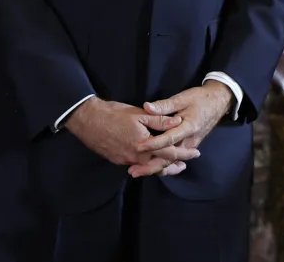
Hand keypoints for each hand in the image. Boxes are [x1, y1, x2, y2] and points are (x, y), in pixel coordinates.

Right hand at [63, 99, 199, 172]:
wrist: (88, 120)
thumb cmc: (114, 114)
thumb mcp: (140, 114)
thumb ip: (160, 120)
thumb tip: (178, 123)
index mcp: (144, 145)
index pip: (170, 153)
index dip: (184, 153)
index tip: (195, 152)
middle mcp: (136, 157)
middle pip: (161, 166)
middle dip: (175, 165)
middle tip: (186, 163)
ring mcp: (126, 160)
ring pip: (148, 168)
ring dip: (162, 167)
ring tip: (172, 166)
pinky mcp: (118, 160)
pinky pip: (137, 165)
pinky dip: (148, 165)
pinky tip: (150, 160)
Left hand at [131, 82, 232, 176]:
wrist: (218, 103)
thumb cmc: (200, 98)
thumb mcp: (182, 98)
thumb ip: (164, 105)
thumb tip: (147, 107)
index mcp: (188, 127)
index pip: (168, 139)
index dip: (153, 144)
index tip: (138, 147)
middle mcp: (189, 141)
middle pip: (169, 158)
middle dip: (150, 166)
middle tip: (133, 171)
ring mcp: (190, 146)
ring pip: (171, 162)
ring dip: (155, 168)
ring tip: (137, 172)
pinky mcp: (189, 147)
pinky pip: (175, 160)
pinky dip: (163, 166)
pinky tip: (151, 169)